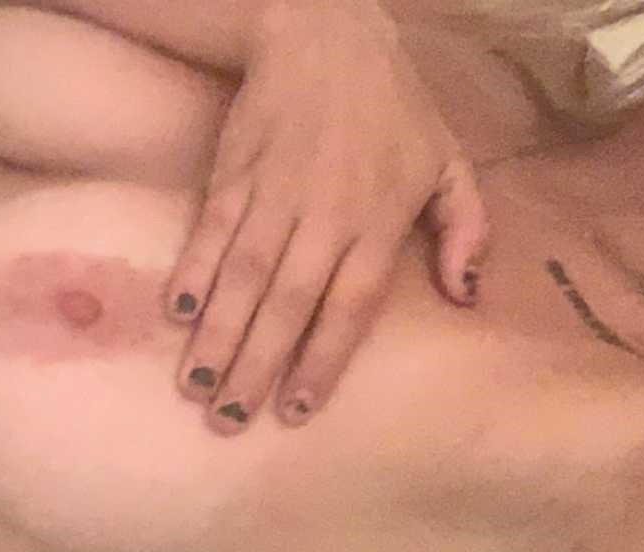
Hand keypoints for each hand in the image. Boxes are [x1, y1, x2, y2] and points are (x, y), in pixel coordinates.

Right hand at [168, 0, 488, 433]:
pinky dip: (193, 269)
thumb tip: (466, 296)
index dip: (322, 359)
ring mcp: (275, 193)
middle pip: (288, 301)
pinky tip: (177, 312)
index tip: (296, 410)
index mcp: (380, 218)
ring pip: (244, 274)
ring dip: (218, 333)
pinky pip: (211, 230)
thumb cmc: (392, 107)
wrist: (326, 32)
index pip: (350, 304)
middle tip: (231, 421)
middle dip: (258, 365)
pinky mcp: (234, 172)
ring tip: (195, 385)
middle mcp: (325, 213)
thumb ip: (466, 229)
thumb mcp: (449, 160)